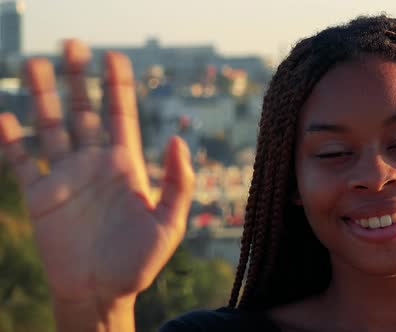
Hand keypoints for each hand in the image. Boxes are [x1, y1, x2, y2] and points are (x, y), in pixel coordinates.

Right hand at [0, 40, 194, 305]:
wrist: (102, 293)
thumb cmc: (139, 263)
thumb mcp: (169, 223)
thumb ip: (178, 182)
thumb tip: (179, 138)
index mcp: (125, 166)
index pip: (121, 115)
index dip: (117, 86)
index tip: (114, 56)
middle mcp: (94, 164)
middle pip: (83, 111)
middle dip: (78, 78)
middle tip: (71, 43)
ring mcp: (65, 178)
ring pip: (51, 127)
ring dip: (42, 96)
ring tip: (33, 62)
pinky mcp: (40, 198)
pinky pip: (22, 163)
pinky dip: (11, 141)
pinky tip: (5, 117)